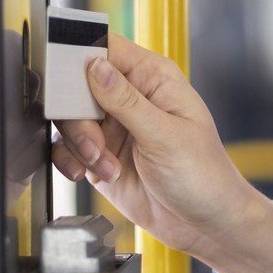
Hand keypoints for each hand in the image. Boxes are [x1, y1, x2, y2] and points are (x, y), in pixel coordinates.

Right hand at [52, 33, 272, 272]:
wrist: (206, 225)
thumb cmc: (204, 176)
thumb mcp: (165, 135)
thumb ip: (125, 100)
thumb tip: (94, 65)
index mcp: (152, 78)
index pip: (106, 47)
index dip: (80, 55)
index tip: (66, 78)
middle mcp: (130, 97)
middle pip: (76, 84)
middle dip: (78, 115)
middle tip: (95, 142)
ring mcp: (114, 126)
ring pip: (69, 118)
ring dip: (80, 144)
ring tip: (106, 164)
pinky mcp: (100, 155)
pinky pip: (67, 147)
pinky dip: (72, 161)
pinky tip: (94, 173)